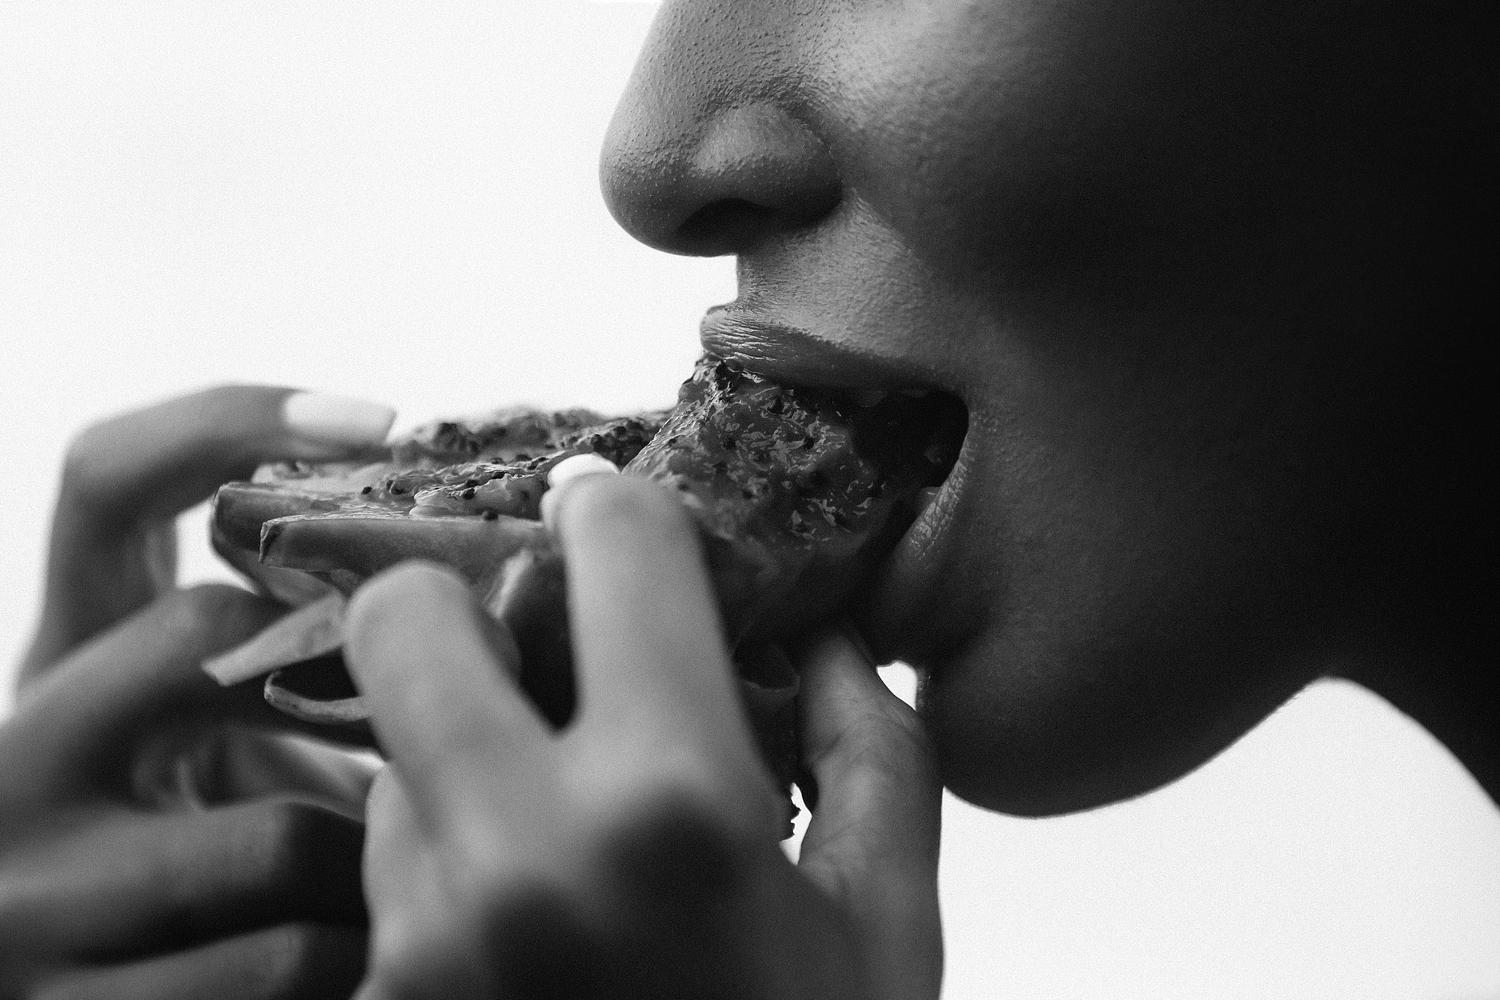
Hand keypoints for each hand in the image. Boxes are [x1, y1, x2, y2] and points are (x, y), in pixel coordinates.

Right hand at [2, 386, 392, 998]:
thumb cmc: (229, 861)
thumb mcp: (239, 737)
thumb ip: (306, 656)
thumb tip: (497, 575)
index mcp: (67, 662)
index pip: (106, 479)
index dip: (230, 421)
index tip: (382, 420)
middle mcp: (19, 753)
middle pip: (203, 631)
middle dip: (360, 679)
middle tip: (447, 725)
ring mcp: (30, 894)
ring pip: (283, 834)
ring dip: (390, 857)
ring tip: (427, 875)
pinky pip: (285, 961)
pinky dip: (367, 960)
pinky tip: (384, 964)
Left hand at [346, 475, 942, 999]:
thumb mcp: (892, 925)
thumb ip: (874, 752)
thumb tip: (828, 636)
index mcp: (676, 802)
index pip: (608, 544)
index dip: (620, 505)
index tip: (622, 515)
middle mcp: (521, 849)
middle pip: (404, 611)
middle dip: (466, 599)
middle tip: (536, 644)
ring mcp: (419, 938)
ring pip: (386, 745)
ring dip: (459, 746)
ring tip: (554, 816)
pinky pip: (383, 865)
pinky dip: (443, 852)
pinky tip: (528, 911)